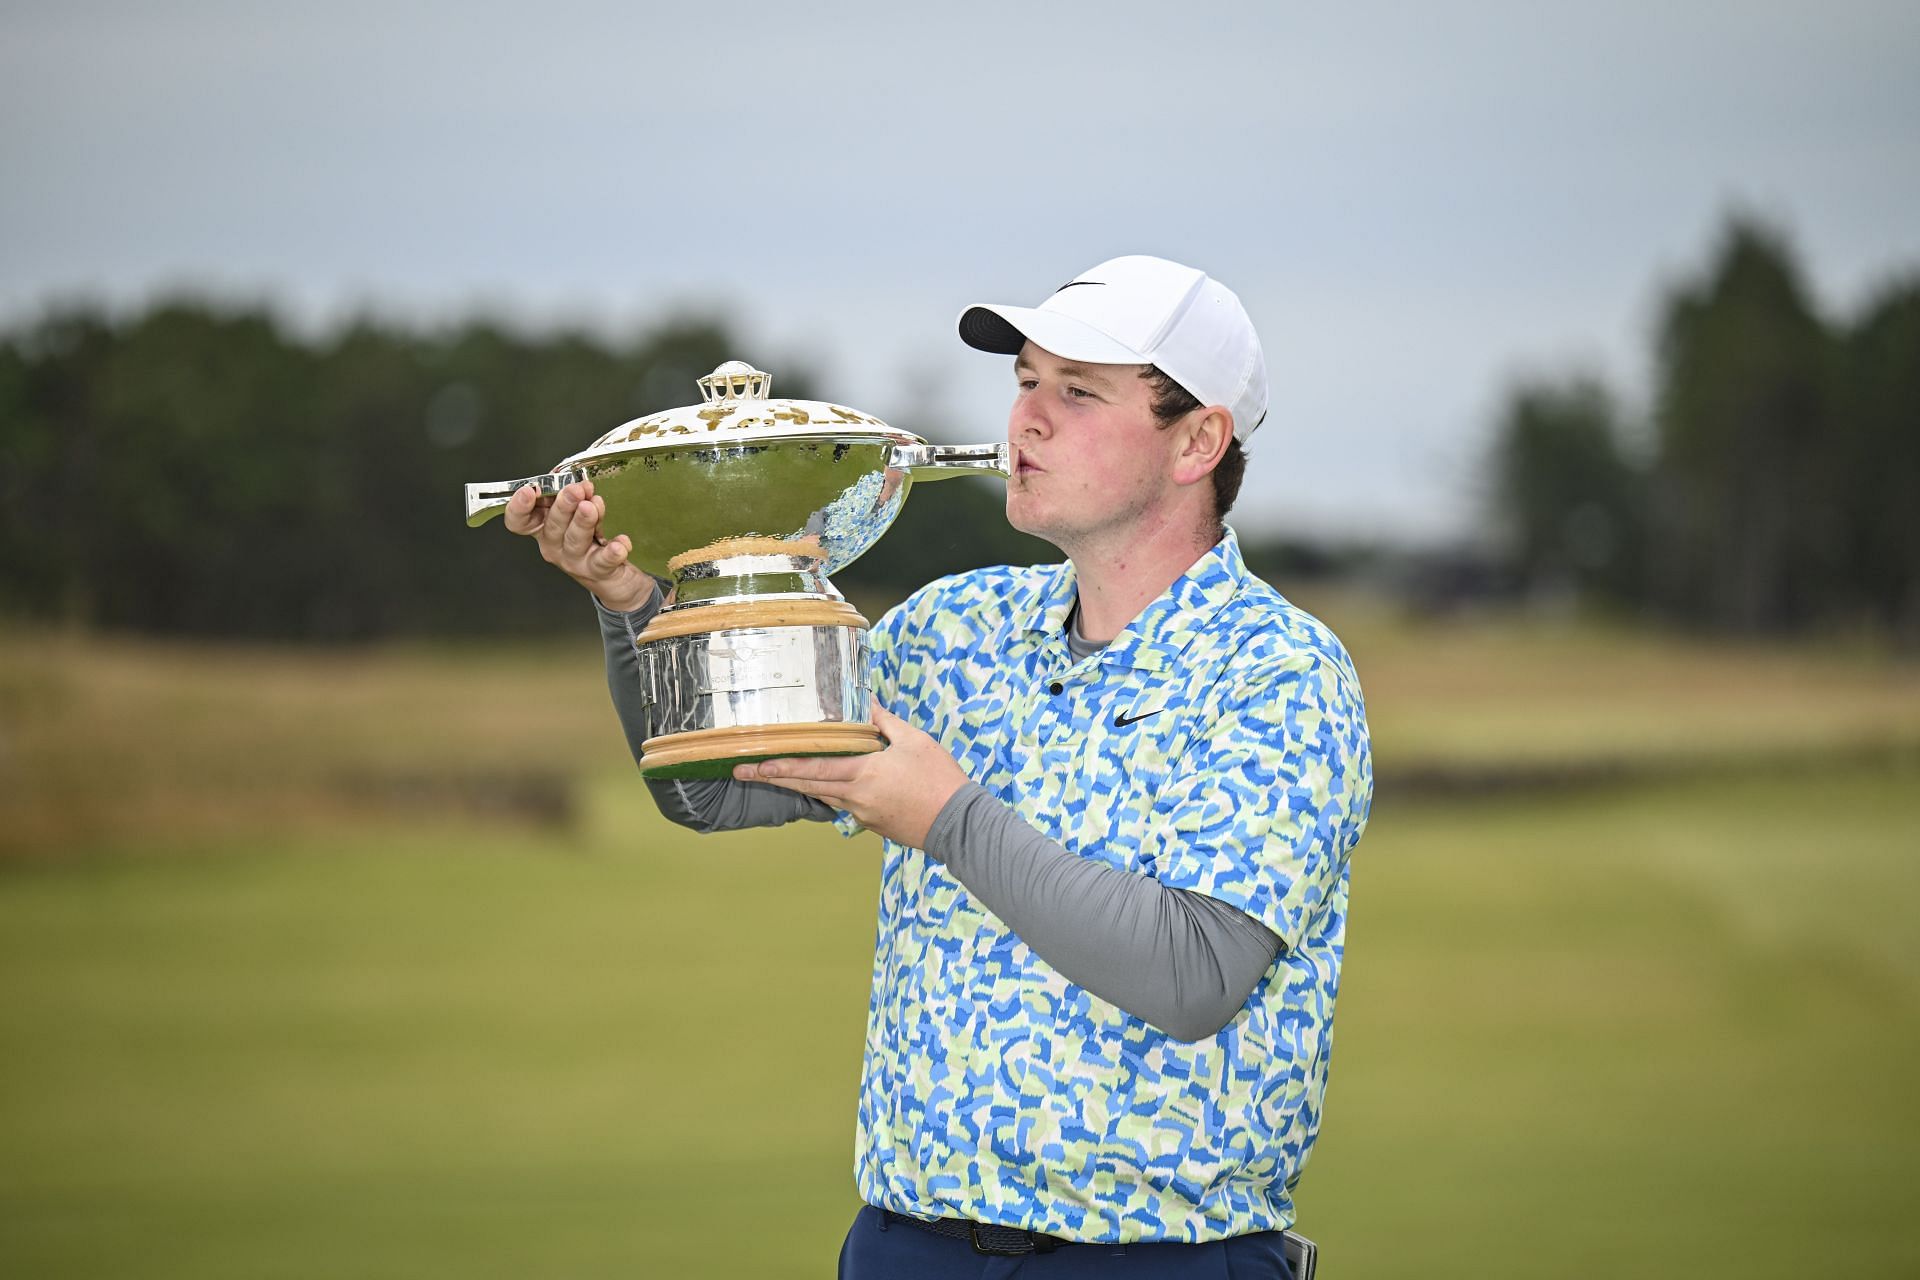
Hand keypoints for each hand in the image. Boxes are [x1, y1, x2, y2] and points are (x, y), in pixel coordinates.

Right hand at [502, 479, 654, 611]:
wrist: (611, 574)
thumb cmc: (589, 538)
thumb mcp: (577, 513)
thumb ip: (575, 496)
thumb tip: (578, 481)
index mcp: (542, 527)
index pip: (519, 521)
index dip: (518, 507)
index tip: (528, 491)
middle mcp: (554, 544)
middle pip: (552, 526)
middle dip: (563, 506)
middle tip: (575, 490)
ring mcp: (573, 560)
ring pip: (575, 540)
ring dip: (583, 522)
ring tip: (592, 507)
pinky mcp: (596, 570)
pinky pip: (602, 562)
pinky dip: (611, 553)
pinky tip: (621, 544)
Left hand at [734, 700, 969, 847]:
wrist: (959, 824)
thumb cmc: (939, 779)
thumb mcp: (914, 741)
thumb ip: (885, 722)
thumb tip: (867, 701)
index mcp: (863, 774)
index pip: (812, 769)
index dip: (780, 766)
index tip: (753, 764)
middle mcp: (855, 797)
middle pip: (806, 786)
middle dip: (772, 778)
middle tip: (742, 772)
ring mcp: (862, 814)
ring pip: (823, 796)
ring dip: (799, 785)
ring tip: (775, 775)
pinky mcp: (872, 824)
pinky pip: (843, 804)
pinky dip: (829, 792)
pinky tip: (824, 784)